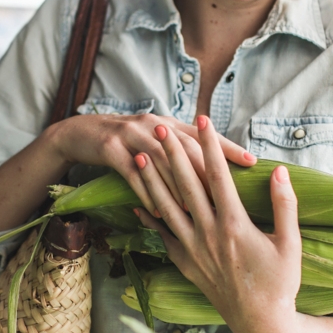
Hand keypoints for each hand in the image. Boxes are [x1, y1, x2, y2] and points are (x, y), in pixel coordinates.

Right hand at [47, 112, 255, 214]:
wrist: (81, 132)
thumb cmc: (125, 142)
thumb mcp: (154, 137)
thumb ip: (180, 148)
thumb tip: (215, 168)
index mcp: (168, 122)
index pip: (204, 135)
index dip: (228, 147)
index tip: (252, 161)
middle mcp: (154, 124)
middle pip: (186, 147)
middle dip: (208, 170)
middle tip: (229, 194)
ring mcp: (131, 135)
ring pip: (161, 161)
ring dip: (179, 186)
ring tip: (198, 209)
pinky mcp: (111, 149)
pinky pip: (132, 174)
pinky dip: (147, 192)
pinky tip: (159, 210)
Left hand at [133, 116, 301, 332]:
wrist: (259, 322)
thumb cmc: (280, 282)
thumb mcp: (291, 243)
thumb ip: (285, 204)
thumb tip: (280, 170)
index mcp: (236, 225)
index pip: (218, 175)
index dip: (210, 146)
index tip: (203, 122)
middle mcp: (209, 234)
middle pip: (186, 185)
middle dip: (173, 154)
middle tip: (161, 128)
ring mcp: (193, 249)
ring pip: (167, 207)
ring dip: (152, 180)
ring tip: (141, 155)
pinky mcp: (185, 262)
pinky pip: (162, 235)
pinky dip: (148, 217)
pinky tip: (136, 200)